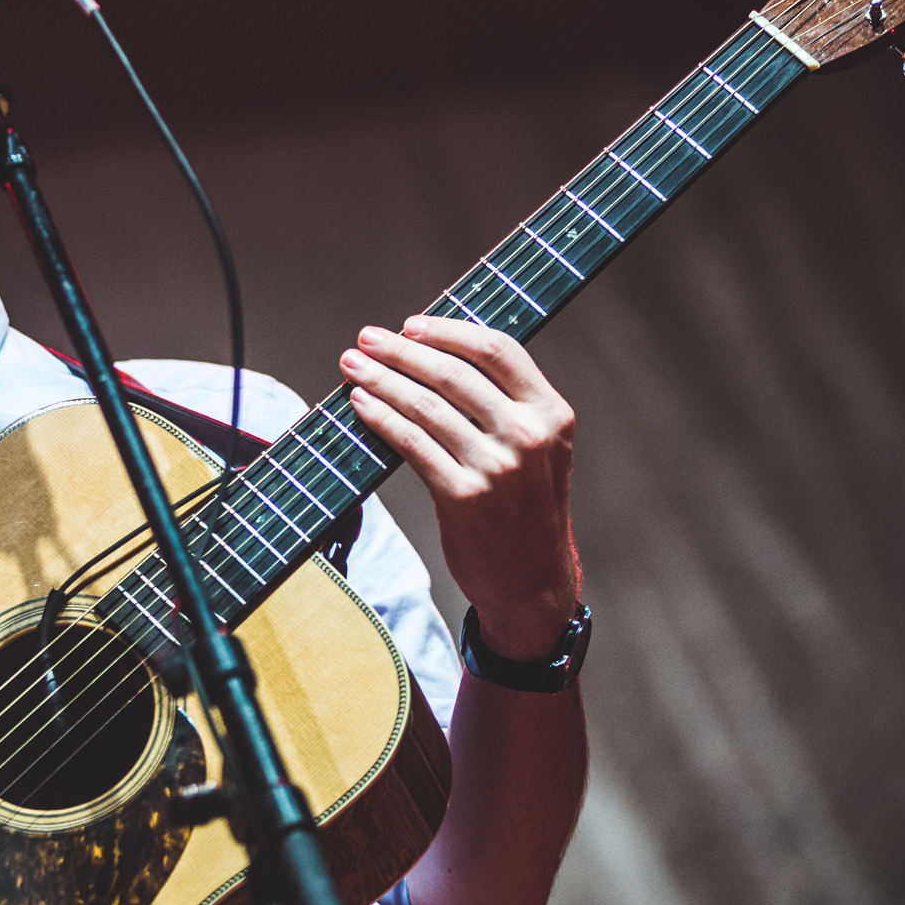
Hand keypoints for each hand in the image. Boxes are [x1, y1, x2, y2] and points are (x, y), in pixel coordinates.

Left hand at [339, 315, 579, 661]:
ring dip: (381, 379)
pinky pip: (411, 443)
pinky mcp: (463, 496)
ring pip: (425, 405)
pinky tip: (360, 404)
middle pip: (452, 373)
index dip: (449, 331)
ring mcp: (496, 467)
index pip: (497, 350)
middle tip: (367, 338)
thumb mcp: (538, 448)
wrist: (533, 580)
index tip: (411, 324)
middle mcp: (527, 436)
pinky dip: (380, 418)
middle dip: (401, 351)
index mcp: (551, 414)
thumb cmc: (525, 507)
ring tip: (352, 366)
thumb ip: (505, 403)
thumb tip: (434, 353)